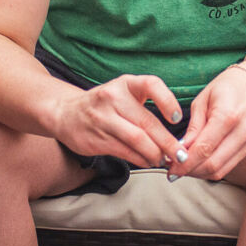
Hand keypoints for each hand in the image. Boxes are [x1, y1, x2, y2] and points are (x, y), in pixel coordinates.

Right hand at [52, 74, 182, 167]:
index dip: (167, 101)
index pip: (151, 84)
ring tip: (163, 159)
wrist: (65, 114)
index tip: (177, 118)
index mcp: (125, 84)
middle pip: (147, 123)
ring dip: (155, 154)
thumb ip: (145, 107)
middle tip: (180, 155)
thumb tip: (173, 135)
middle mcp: (113, 98)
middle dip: (168, 143)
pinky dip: (141, 160)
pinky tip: (147, 161)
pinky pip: (125, 152)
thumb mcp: (122, 93)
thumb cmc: (104, 105)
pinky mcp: (95, 139)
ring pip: (137, 141)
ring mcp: (102, 119)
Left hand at [169, 66, 245, 180]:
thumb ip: (193, 127)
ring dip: (198, 173)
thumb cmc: (226, 88)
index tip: (170, 167)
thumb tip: (180, 149)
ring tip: (183, 167)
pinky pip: (226, 167)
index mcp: (228, 116)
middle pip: (212, 164)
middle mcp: (241, 132)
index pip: (204, 149)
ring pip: (220, 171)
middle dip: (189, 171)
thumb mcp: (202, 100)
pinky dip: (209, 170)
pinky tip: (197, 164)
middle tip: (173, 170)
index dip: (185, 162)